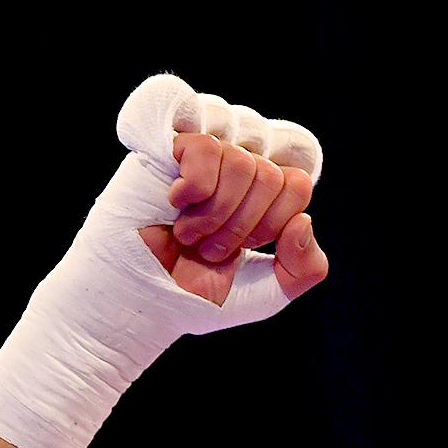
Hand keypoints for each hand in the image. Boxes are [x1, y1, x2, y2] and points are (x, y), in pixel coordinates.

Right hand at [139, 132, 328, 307]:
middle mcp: (236, 168)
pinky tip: (176, 205)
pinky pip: (207, 147)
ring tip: (189, 236)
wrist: (141, 301)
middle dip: (243, 227)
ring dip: (216, 215)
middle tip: (209, 249)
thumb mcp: (268, 292)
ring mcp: (203, 157)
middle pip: (272, 175)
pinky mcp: (167, 149)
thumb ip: (305, 268)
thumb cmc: (197, 292)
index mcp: (262, 195)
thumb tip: (303, 220)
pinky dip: (197, 188)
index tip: (245, 248)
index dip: (275, 223)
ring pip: (243, 162)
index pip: (298, 182)